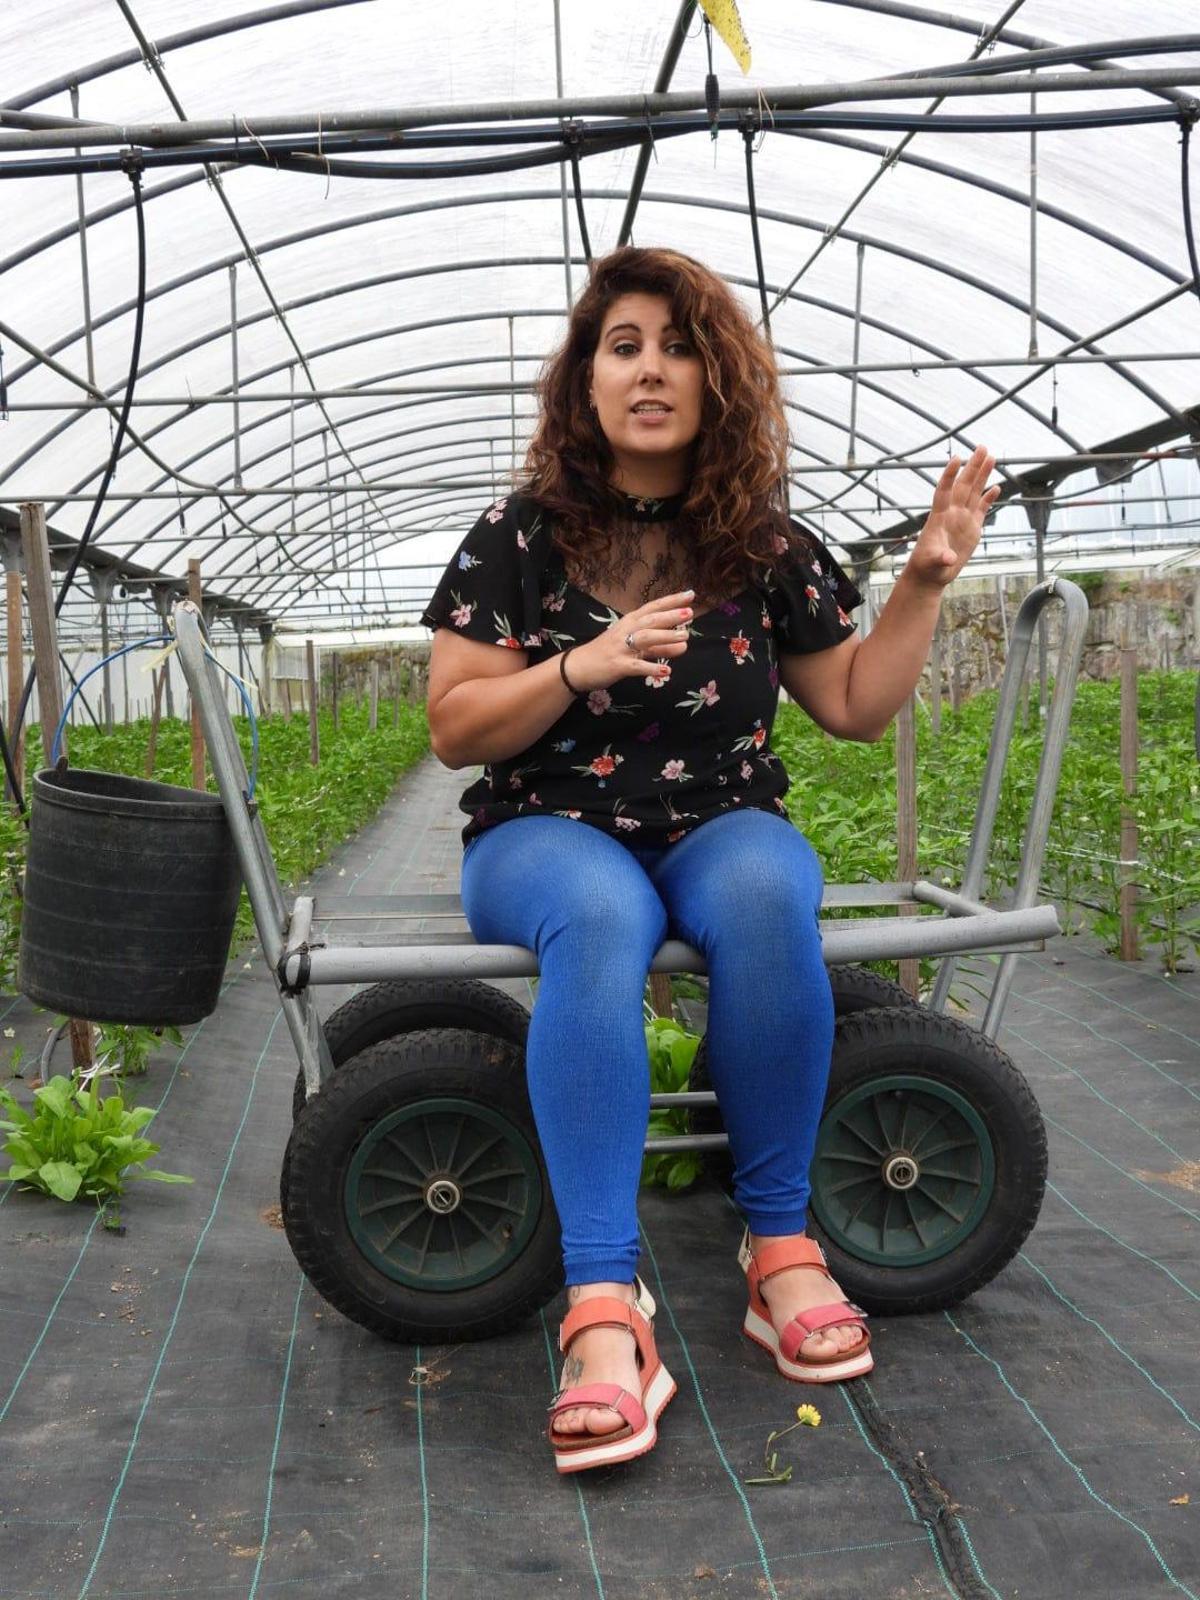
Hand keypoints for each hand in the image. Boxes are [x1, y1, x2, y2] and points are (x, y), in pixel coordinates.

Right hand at [567, 590, 693, 691]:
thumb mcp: (635, 647)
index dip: (672, 601)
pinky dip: (651, 668)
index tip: (690, 595)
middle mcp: (626, 631)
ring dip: (665, 637)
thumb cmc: (609, 653)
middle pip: (650, 620)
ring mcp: (621, 648)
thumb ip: (660, 646)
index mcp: (630, 622)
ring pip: (645, 639)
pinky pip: (636, 666)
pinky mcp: (618, 665)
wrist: (579, 667)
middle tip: (689, 613)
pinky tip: (666, 672)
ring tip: (684, 638)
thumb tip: (685, 645)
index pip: (653, 607)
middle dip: (670, 616)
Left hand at [906, 444, 998, 589]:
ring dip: (982, 475)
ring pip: (974, 492)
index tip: (956, 459)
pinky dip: (988, 498)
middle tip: (982, 447)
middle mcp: (952, 513)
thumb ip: (940, 559)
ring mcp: (962, 519)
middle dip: (973, 466)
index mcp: (939, 517)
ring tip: (991, 458)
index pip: (944, 491)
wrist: (932, 574)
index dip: (949, 475)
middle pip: (963, 485)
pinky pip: (981, 508)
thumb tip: (949, 559)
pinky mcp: (972, 528)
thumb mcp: (932, 564)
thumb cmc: (927, 567)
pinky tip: (996, 487)